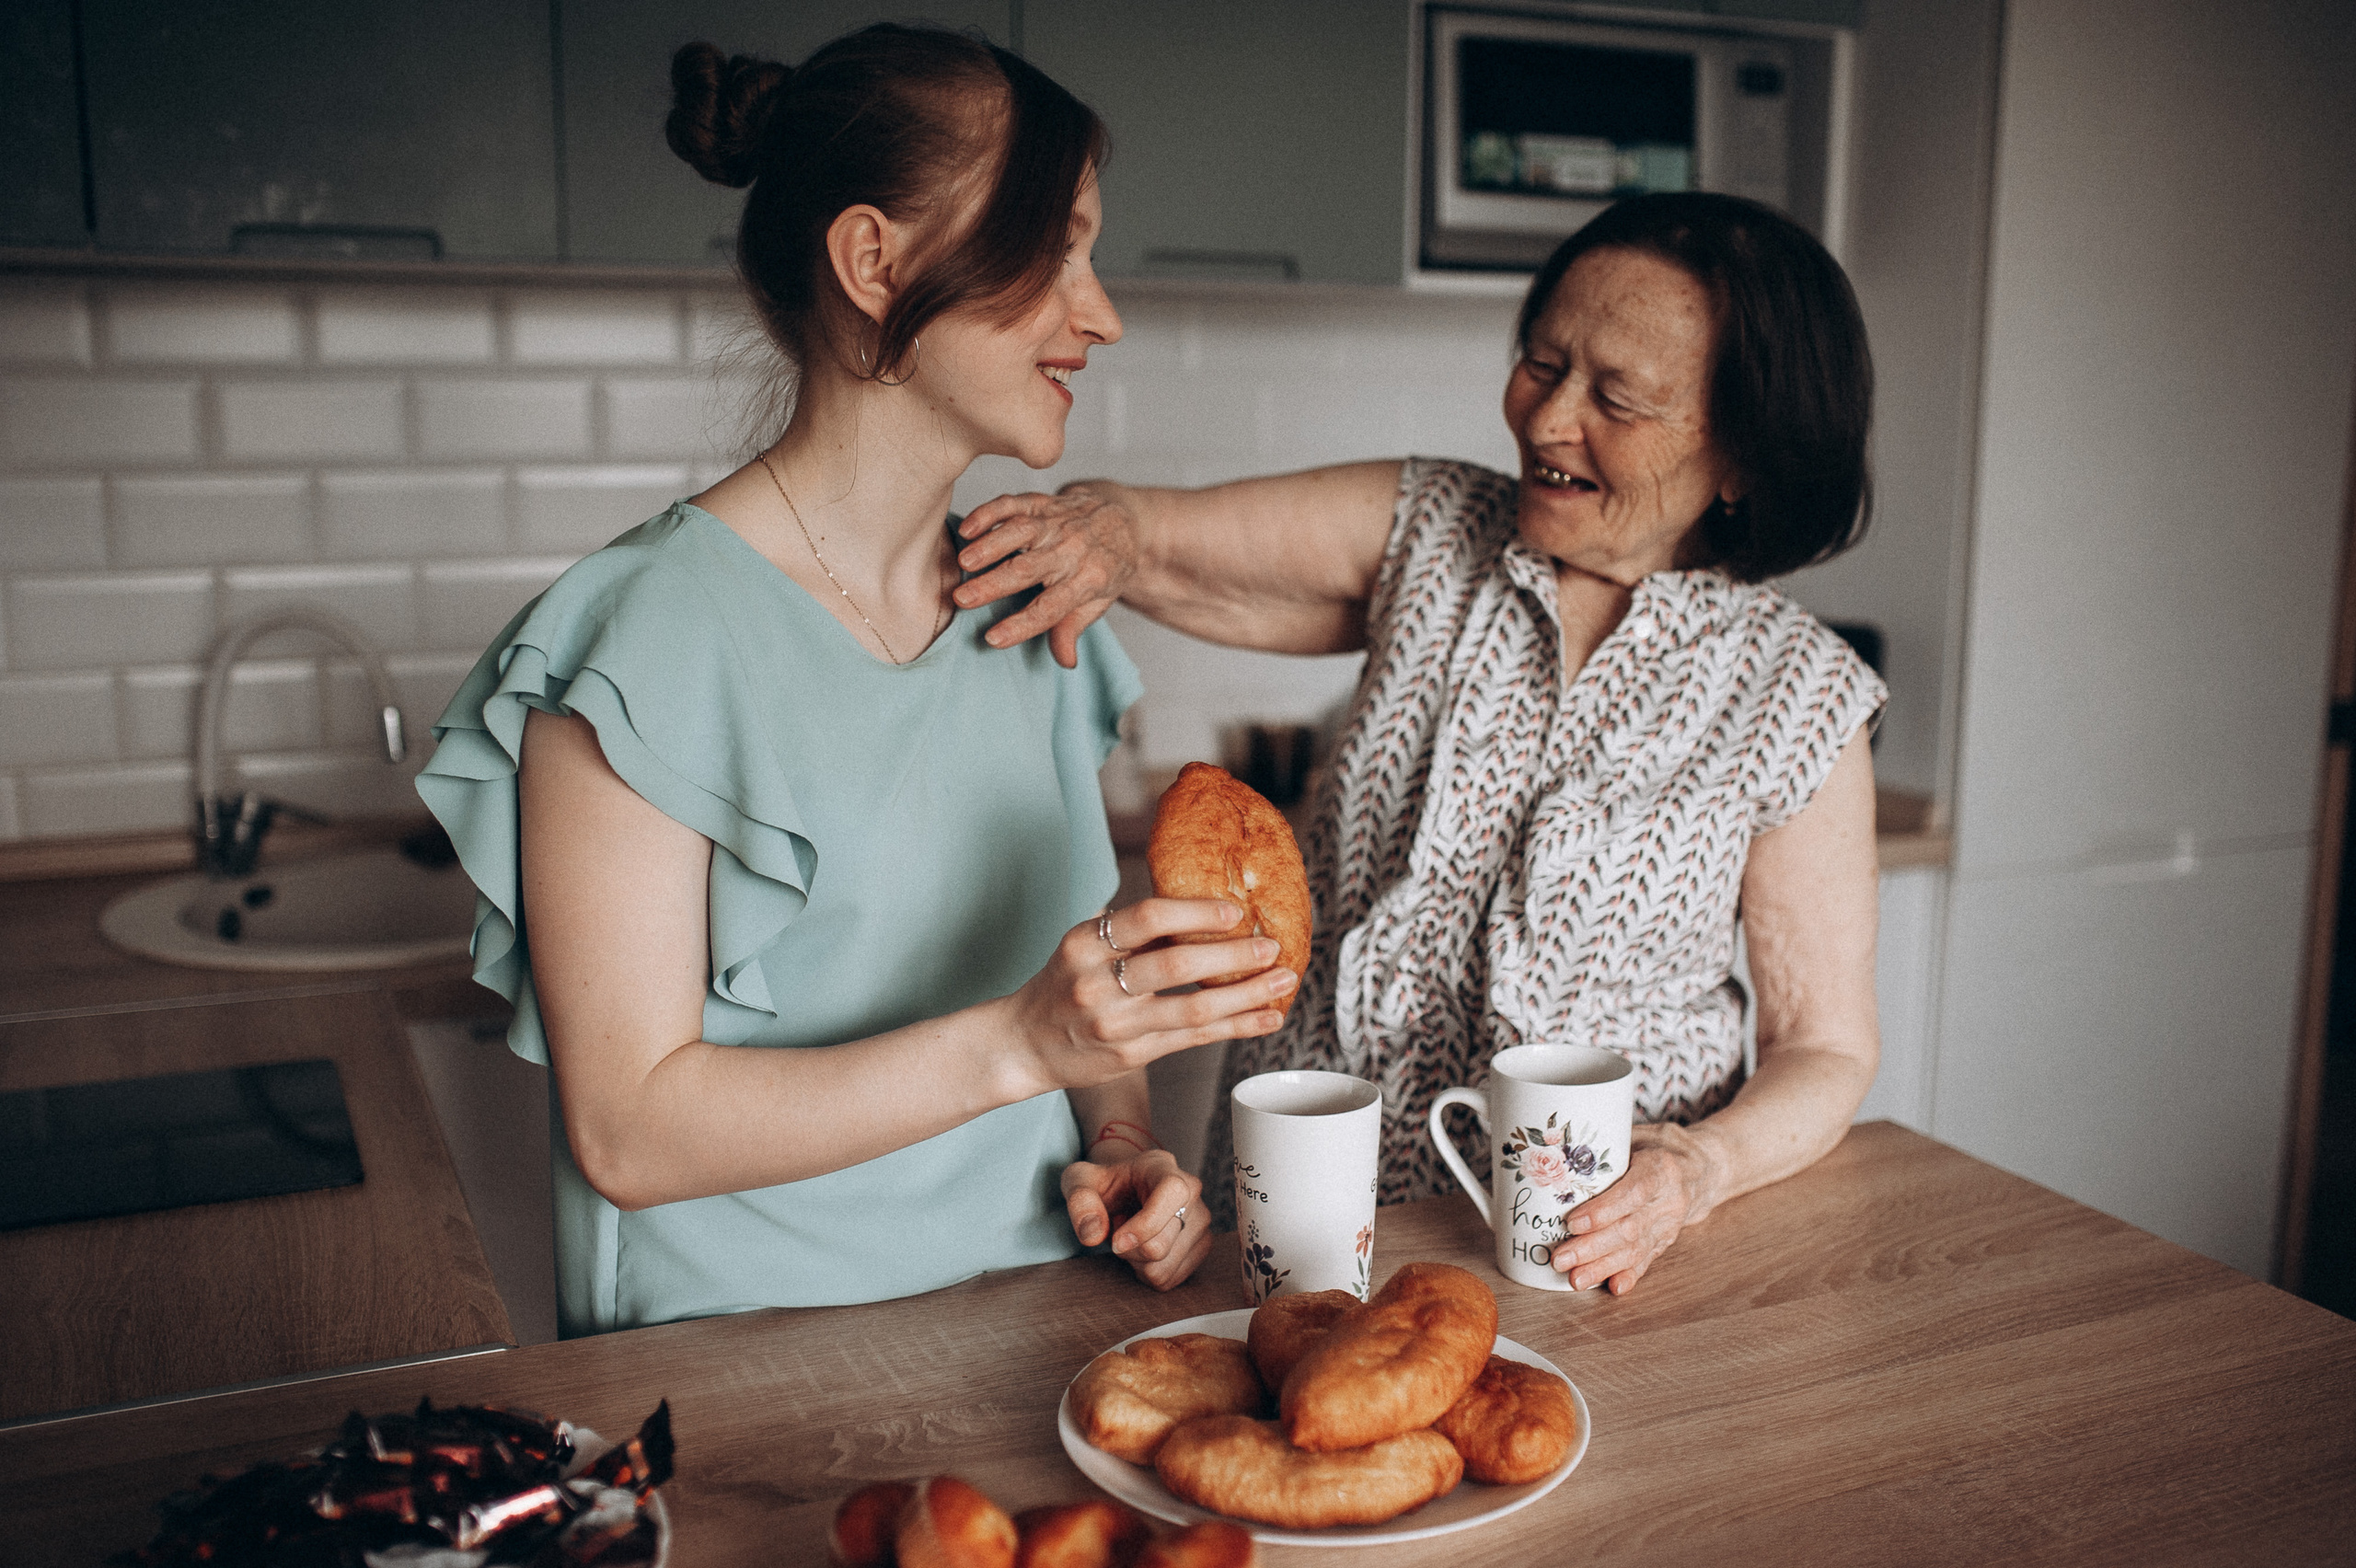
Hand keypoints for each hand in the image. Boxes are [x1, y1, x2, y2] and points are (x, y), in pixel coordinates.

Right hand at [954, 485, 1138, 668]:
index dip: (1022, 625)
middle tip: (963, 598)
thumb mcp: (1099, 600)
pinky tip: (968, 527)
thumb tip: (1065, 661)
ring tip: (964, 561)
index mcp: (1087, 580)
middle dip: (994, 584)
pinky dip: (990, 512)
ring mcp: (1056, 523)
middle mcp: (1071, 550)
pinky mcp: (1043, 503)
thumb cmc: (1105, 566)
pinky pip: (1015, 504)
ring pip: (1020, 532)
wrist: (1123, 519)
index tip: (993, 638)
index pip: (1051, 608)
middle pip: (1029, 569)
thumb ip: (1074, 627)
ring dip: (990, 545)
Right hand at [1004, 899, 1296, 1096]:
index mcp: (1085, 943)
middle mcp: (1097, 982)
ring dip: (1246, 996)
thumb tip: (1198, 898)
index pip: (1146, 917)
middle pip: (1177, 965)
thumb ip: (1130, 928)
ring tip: (1283, 982)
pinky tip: (1266, 1019)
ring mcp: (1115, 1024)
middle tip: (1272, 946)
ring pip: (1193, 1008)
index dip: (1195, 912)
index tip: (1235, 911)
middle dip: (1233, 956)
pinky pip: (1193, 1039)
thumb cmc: (1064, 984)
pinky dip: (1236, 1027)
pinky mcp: (1131, 1055)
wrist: (1022, 1044)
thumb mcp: (1082, 945)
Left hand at [1062, 1143, 1210, 1290]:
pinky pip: (1168, 1279)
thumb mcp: (1079, 1180)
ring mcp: (1201, 1220)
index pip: (1172, 1194)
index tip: (1115, 1242)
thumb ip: (1079, 1201)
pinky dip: (1146, 1272)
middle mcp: (1191, 1191)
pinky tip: (1142, 1249)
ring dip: (1135, 1262)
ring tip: (1132, 1236)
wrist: (1126, 1189)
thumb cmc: (1105, 1184)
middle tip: (1117, 1228)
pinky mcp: (1202, 1245)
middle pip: (1159, 1245)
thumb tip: (1092, 1234)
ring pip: (1163, 1267)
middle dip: (1127, 1249)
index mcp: (1163, 1167)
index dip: (1145, 1225)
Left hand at [1551, 1123, 1723, 1294]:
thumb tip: (1554, 1145)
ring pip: (1636, 1250)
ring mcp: (1670, 1224)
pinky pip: (1647, 1260)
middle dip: (1591, 1247)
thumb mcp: (1637, 1134)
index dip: (1603, 1210)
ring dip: (1602, 1267)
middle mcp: (1670, 1199)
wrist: (1702, 1168)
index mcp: (1661, 1167)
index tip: (1573, 1223)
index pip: (1633, 1192)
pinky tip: (1613, 1287)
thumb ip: (1604, 1143)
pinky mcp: (1667, 1241)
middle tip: (1560, 1259)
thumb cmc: (1658, 1146)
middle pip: (1630, 1228)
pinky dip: (1629, 1275)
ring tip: (1575, 1279)